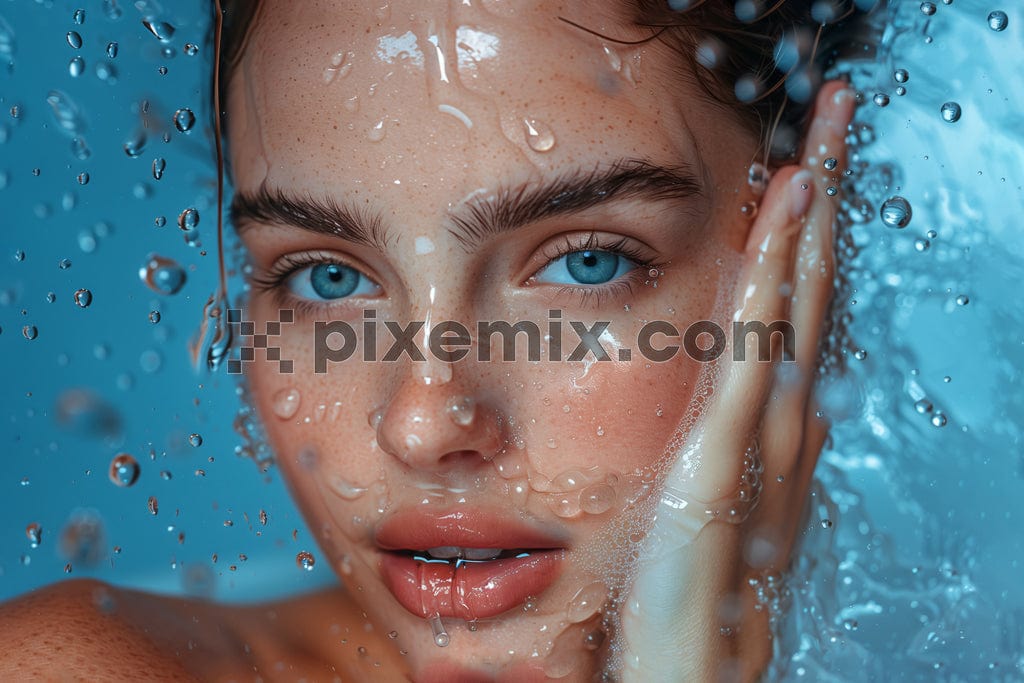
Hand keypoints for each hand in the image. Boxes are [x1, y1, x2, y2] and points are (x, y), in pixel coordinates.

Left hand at [617, 81, 856, 681]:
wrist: (687, 672)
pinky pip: (756, 351)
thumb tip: (764, 402)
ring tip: (819, 140)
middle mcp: (780, 424)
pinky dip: (775, 279)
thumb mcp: (705, 502)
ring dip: (808, 220)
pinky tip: (785, 216)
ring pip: (793, 306)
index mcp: (767, 428)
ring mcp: (760, 439)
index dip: (803, 237)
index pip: (790, 312)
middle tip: (833, 114)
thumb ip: (732, 446)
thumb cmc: (683, 593)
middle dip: (822, 200)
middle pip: (805, 290)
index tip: (803, 166)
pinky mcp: (724, 459)